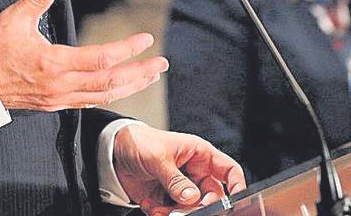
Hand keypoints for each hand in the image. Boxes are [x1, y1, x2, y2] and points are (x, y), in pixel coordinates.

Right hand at [0, 0, 167, 110]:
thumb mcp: (13, 18)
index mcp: (54, 64)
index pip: (101, 59)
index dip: (126, 49)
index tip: (145, 39)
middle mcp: (60, 86)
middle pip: (110, 83)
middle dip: (139, 73)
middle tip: (161, 64)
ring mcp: (58, 98)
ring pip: (103, 96)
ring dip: (130, 86)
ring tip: (150, 76)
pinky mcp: (54, 104)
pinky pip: (89, 102)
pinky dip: (110, 94)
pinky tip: (121, 88)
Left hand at [112, 125, 246, 215]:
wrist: (113, 153)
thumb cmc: (140, 142)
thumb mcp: (158, 158)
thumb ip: (176, 180)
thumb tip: (192, 198)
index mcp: (199, 154)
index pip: (228, 170)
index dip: (236, 184)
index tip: (236, 199)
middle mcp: (194, 172)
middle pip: (212, 196)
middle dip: (199, 206)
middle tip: (184, 209)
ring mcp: (181, 187)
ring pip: (192, 208)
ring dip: (177, 213)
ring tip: (160, 209)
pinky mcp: (167, 199)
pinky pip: (173, 213)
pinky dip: (162, 214)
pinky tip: (150, 205)